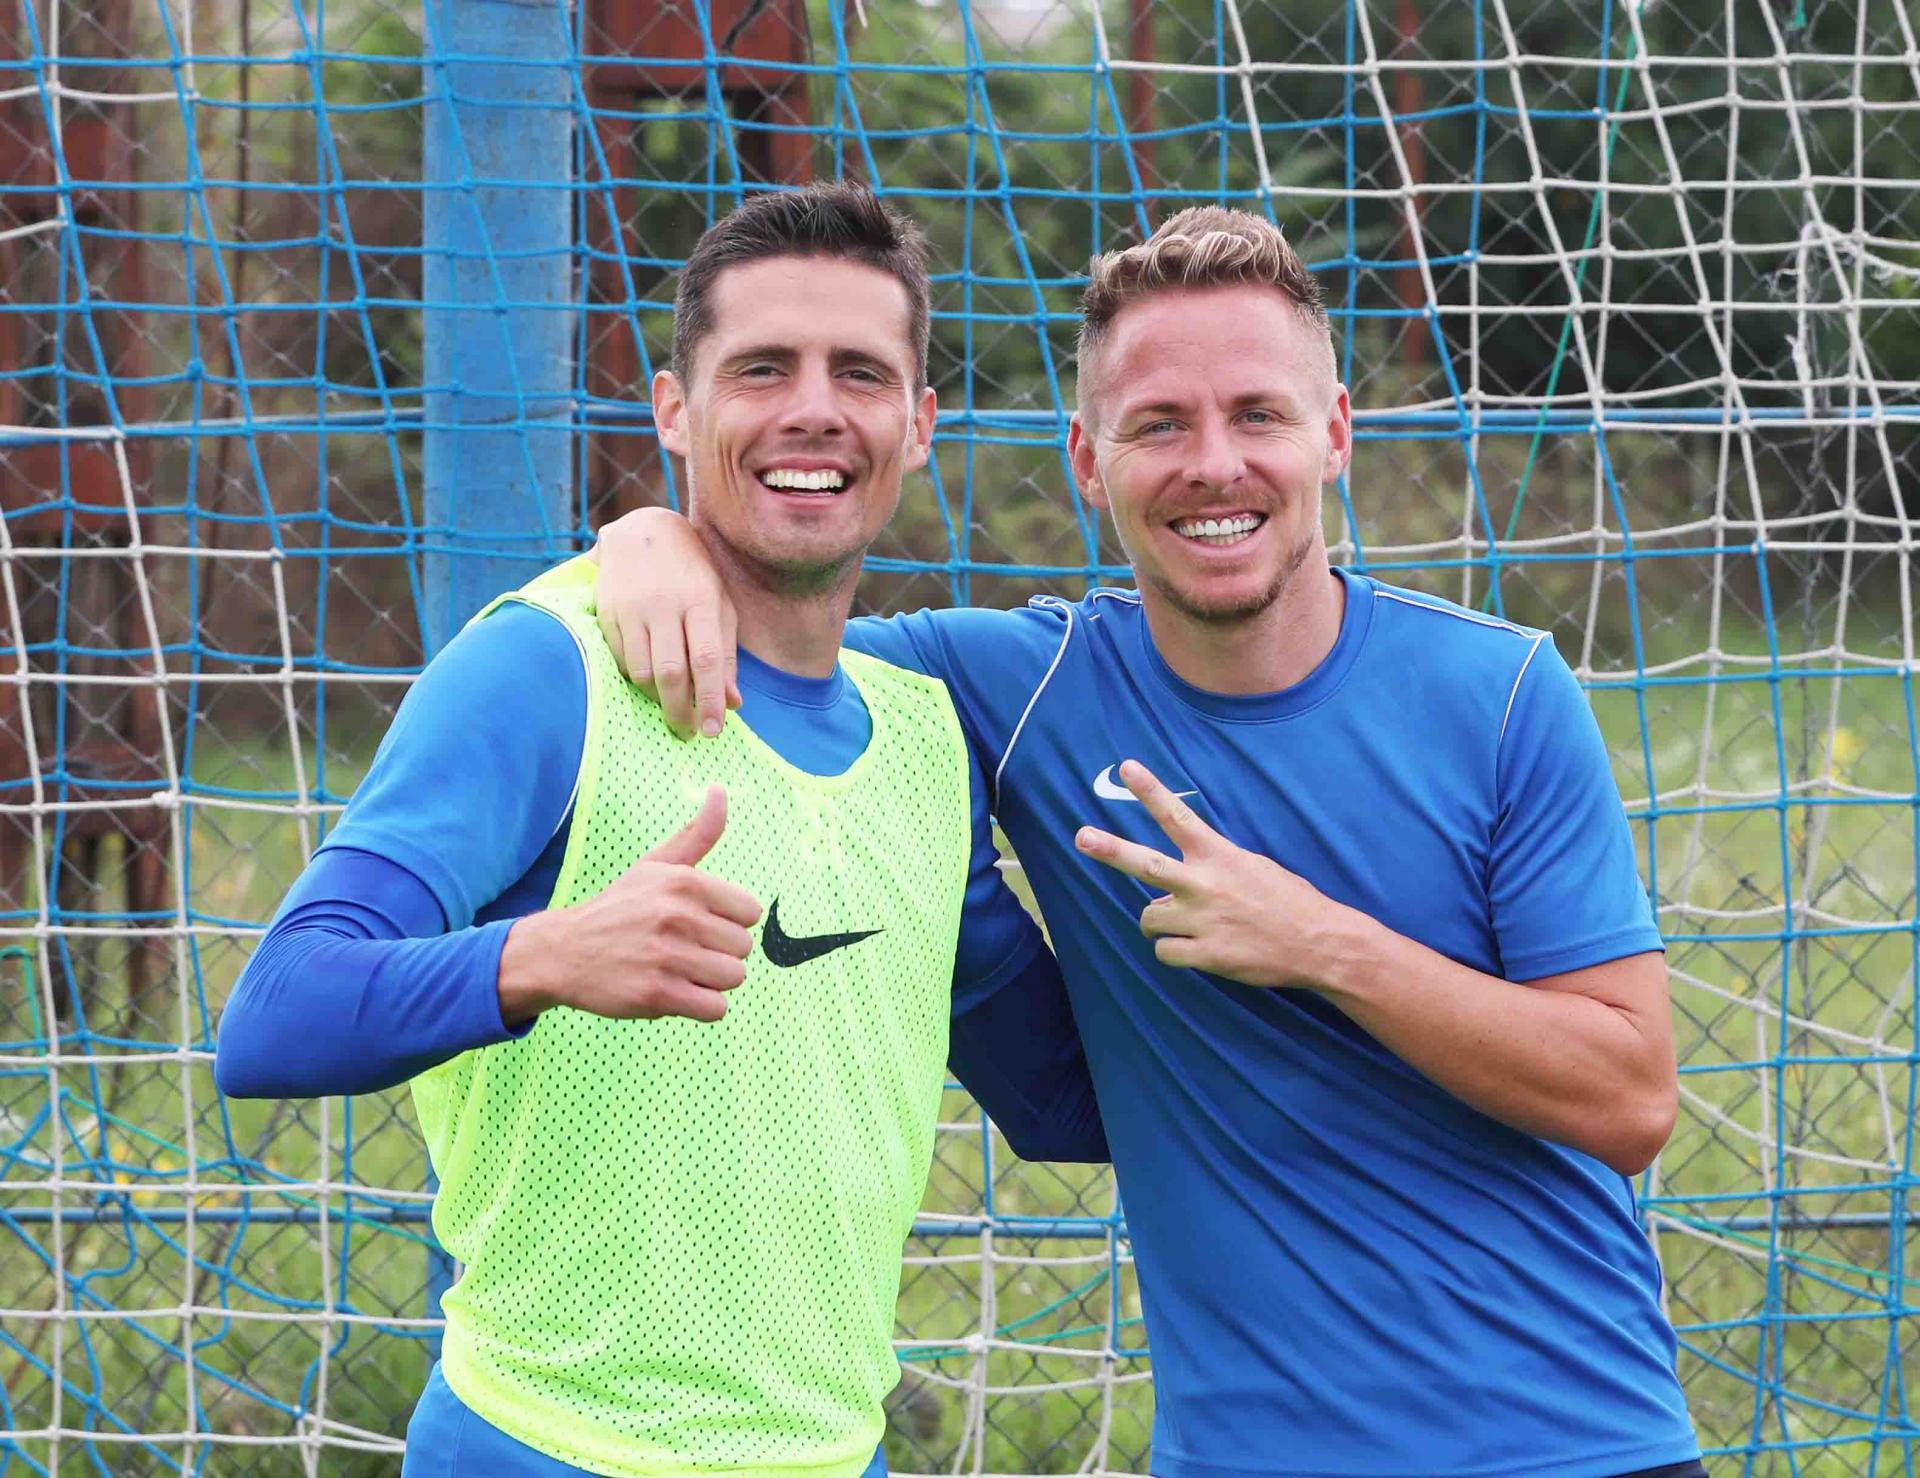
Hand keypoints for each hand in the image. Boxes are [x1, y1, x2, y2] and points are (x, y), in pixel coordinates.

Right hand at [499, 786, 761, 1024]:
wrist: (563, 951)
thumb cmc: (618, 908)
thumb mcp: (656, 865)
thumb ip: (697, 834)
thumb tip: (720, 791)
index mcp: (684, 882)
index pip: (749, 912)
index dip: (727, 922)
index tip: (699, 924)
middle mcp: (677, 916)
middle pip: (743, 949)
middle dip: (719, 953)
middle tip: (683, 950)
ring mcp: (667, 957)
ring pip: (733, 978)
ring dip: (710, 981)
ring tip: (678, 970)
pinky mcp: (657, 995)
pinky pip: (716, 1009)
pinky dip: (701, 1006)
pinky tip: (676, 992)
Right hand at [592, 507, 741, 739]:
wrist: (644, 533)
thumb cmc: (692, 574)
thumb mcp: (720, 606)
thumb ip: (727, 655)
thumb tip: (732, 703)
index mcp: (701, 600)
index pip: (707, 660)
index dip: (710, 700)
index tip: (713, 731)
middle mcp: (665, 604)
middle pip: (671, 673)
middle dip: (680, 711)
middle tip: (687, 732)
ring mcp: (632, 608)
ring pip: (642, 672)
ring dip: (656, 699)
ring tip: (669, 704)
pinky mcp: (607, 613)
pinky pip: (621, 660)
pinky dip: (636, 679)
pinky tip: (648, 681)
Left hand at [1073, 760, 1356, 989]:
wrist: (1320, 943)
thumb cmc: (1290, 901)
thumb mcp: (1254, 866)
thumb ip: (1214, 866)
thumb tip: (1181, 880)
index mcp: (1219, 856)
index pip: (1177, 816)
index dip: (1150, 790)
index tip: (1126, 767)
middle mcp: (1205, 884)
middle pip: (1144, 864)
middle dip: (1109, 849)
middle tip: (1081, 836)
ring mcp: (1202, 920)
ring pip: (1150, 917)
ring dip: (1158, 922)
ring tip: (1182, 924)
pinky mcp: (1206, 954)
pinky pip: (1166, 952)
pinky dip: (1174, 951)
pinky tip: (1196, 950)